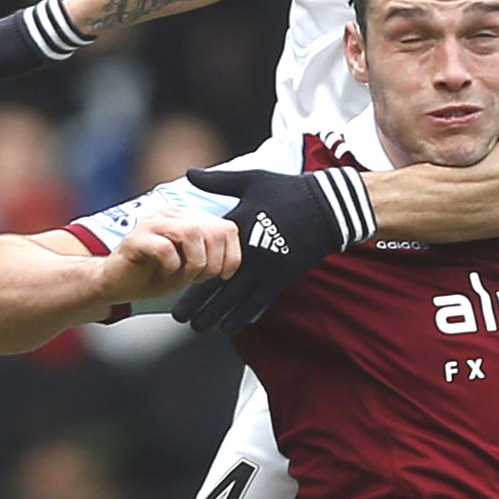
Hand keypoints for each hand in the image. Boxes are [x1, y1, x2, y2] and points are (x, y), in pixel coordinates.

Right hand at [98, 214, 240, 304]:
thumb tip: (236, 263)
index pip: (227, 228)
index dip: (232, 255)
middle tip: (202, 278)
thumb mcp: (193, 267)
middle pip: (212, 229)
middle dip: (214, 261)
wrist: (117, 285)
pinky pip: (165, 248)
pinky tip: (165, 273)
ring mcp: (153, 223)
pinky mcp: (135, 239)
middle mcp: (173, 215)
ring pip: (192, 234)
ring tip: (185, 275)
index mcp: (189, 218)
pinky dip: (171, 266)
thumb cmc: (157, 276)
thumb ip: (213, 257)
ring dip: (195, 263)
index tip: (222, 275)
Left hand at [172, 163, 374, 333]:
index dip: (187, 268)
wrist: (327, 206)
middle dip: (196, 303)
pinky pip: (259, 303)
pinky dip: (243, 316)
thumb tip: (189, 172)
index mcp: (237, 227)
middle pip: (216, 284)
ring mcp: (266, 268)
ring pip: (235, 299)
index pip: (205, 252)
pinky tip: (230, 327)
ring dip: (216, 315)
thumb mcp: (251, 180)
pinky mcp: (282, 277)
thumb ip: (218, 181)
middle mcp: (248, 251)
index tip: (170, 278)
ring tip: (199, 327)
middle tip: (179, 318)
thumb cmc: (287, 190)